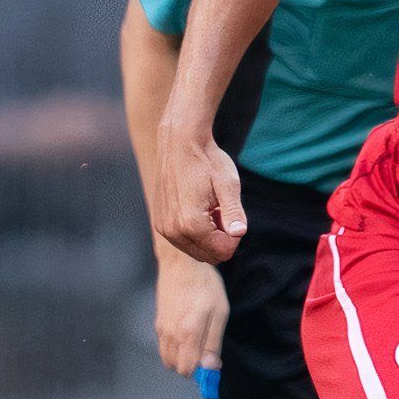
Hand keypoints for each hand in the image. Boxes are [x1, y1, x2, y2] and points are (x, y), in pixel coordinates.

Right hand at [154, 253, 228, 375]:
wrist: (181, 263)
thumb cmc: (204, 285)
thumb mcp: (219, 313)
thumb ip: (212, 343)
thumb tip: (209, 368)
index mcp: (187, 335)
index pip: (186, 370)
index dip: (200, 372)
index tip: (210, 363)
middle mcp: (170, 336)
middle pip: (174, 366)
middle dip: (189, 364)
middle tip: (204, 350)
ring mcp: (161, 329)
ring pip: (167, 356)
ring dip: (180, 355)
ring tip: (195, 338)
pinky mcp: (157, 321)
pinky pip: (163, 344)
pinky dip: (173, 346)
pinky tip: (184, 330)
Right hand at [155, 128, 246, 263]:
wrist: (179, 143)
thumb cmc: (206, 161)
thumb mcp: (228, 185)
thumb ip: (234, 213)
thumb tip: (239, 233)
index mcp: (191, 224)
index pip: (222, 252)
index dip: (234, 236)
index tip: (231, 213)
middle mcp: (173, 231)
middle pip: (208, 256)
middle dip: (220, 239)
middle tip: (220, 211)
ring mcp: (163, 228)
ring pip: (195, 250)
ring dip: (207, 235)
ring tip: (208, 208)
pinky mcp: (160, 223)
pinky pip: (183, 241)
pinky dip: (194, 231)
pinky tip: (196, 208)